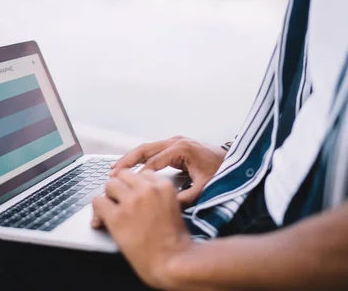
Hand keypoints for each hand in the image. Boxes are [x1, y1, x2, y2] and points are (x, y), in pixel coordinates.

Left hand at [92, 169, 192, 288]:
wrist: (173, 261)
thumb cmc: (176, 242)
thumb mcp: (174, 208)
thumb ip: (157, 196)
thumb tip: (137, 195)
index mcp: (163, 186)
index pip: (141, 174)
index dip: (135, 185)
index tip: (132, 194)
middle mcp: (146, 190)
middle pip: (123, 175)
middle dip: (121, 187)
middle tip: (119, 201)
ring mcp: (131, 202)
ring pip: (109, 184)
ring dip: (109, 196)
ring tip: (110, 210)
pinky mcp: (117, 217)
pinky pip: (98, 202)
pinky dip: (97, 210)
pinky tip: (101, 220)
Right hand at [111, 136, 225, 204]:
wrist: (235, 162)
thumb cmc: (222, 173)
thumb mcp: (206, 187)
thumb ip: (188, 197)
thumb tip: (168, 206)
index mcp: (182, 149)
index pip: (154, 162)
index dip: (140, 175)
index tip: (128, 186)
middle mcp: (176, 141)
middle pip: (145, 149)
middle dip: (127, 161)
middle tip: (112, 173)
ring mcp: (174, 141)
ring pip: (146, 148)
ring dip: (130, 158)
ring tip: (114, 170)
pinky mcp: (174, 146)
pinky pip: (152, 150)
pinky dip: (139, 158)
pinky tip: (128, 166)